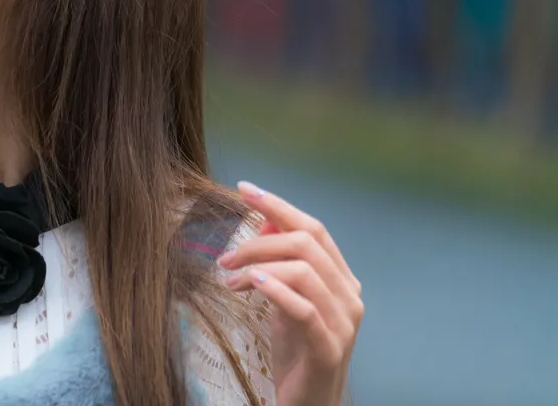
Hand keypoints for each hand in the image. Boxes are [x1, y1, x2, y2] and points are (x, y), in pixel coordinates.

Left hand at [217, 182, 362, 405]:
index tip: (245, 189)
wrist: (308, 402)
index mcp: (341, 280)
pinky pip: (305, 309)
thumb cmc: (296, 351)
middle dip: (260, 241)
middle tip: (225, 257)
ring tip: (230, 279)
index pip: (314, 229)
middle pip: (307, 244)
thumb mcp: (284, 299)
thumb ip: (280, 262)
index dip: (279, 206)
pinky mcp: (329, 348)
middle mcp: (349, 297)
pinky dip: (276, 290)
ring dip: (258, 266)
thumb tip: (267, 218)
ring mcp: (343, 323)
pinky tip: (251, 284)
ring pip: (305, 271)